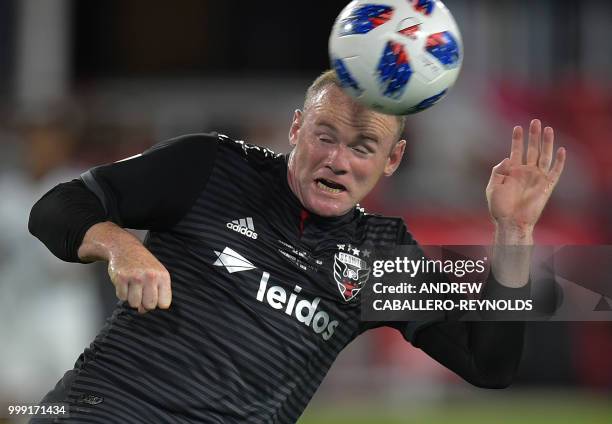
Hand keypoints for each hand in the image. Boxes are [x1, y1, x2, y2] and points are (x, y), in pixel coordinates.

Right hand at [78, 221, 171, 313]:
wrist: (125, 247)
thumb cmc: (143, 263)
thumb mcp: (156, 275)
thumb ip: (155, 293)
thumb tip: (143, 311)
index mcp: (163, 276)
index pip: (164, 304)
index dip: (157, 303)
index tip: (153, 297)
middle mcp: (151, 276)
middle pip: (150, 306)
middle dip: (144, 303)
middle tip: (141, 292)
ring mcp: (135, 277)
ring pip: (134, 304)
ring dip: (132, 298)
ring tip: (133, 286)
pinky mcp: (121, 278)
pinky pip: (122, 297)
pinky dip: (122, 293)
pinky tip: (125, 282)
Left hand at [486, 119, 565, 233]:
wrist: (510, 221)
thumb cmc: (499, 207)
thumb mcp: (492, 187)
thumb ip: (498, 171)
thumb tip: (508, 158)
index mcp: (512, 171)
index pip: (516, 150)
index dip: (517, 139)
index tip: (518, 127)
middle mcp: (526, 172)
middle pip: (532, 149)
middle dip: (533, 135)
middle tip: (535, 121)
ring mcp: (536, 178)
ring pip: (544, 156)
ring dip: (546, 142)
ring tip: (547, 128)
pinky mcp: (546, 186)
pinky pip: (555, 171)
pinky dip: (559, 161)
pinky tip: (561, 150)